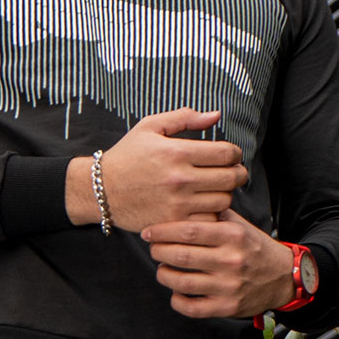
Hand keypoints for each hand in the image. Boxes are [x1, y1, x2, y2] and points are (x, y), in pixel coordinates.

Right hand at [66, 108, 247, 230]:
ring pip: (223, 201)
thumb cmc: (127, 156)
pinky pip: (209, 221)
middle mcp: (179, 178)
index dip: (235, 153)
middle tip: (232, 173)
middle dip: (237, 174)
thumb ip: (184, 118)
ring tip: (216, 189)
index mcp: (176, 152)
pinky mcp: (173, 222)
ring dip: (225, 194)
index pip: (227, 153)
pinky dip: (212, 214)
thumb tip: (215, 115)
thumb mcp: (150, 127)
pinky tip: (204, 207)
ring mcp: (177, 203)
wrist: (101, 189)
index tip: (230, 156)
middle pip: (231, 178)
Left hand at [141, 208, 295, 319]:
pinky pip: (192, 307)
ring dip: (164, 274)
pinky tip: (176, 291)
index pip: (188, 230)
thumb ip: (214, 213)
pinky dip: (177, 300)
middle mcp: (231, 260)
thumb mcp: (240, 225)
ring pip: (182, 282)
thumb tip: (184, 199)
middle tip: (153, 248)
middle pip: (181, 255)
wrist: (284, 277)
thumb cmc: (254, 248)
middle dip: (158, 251)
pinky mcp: (227, 307)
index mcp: (232, 235)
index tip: (149, 232)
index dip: (163, 231)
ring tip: (162, 268)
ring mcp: (229, 286)